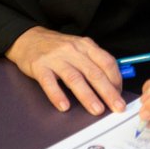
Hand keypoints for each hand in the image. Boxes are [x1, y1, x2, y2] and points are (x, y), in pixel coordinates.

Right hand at [5, 26, 125, 115]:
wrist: (28, 38)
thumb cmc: (58, 47)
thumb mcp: (79, 48)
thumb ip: (95, 62)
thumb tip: (113, 84)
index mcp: (86, 45)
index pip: (107, 62)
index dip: (116, 80)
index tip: (120, 95)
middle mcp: (72, 50)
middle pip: (94, 72)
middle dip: (108, 92)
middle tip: (117, 107)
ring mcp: (55, 58)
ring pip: (74, 78)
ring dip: (87, 95)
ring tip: (97, 110)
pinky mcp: (39, 66)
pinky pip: (49, 82)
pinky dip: (57, 95)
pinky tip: (64, 106)